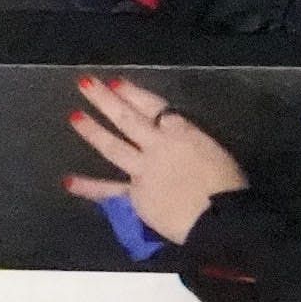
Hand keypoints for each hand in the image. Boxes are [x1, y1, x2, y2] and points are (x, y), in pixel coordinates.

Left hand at [65, 74, 246, 243]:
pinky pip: (109, 191)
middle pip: (128, 118)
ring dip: (92, 130)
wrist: (223, 219)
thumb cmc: (231, 187)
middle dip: (106, 99)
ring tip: (73, 116)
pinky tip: (68, 181)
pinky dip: (89, 187)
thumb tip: (180, 140)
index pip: (155, 107)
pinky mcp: (136, 195)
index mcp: (183, 133)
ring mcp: (143, 170)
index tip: (117, 82)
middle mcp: (158, 146)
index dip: (134, 94)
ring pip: (113, 146)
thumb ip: (193, 143)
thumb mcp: (217, 153)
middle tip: (85, 83)